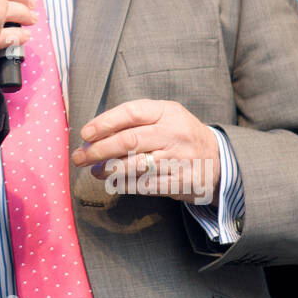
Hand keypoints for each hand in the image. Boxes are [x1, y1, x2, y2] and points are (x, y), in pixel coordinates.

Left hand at [71, 99, 221, 204]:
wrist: (218, 160)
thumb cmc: (178, 135)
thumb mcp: (163, 118)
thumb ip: (134, 122)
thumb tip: (94, 135)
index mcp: (167, 112)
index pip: (130, 112)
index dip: (104, 122)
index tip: (85, 133)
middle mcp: (174, 133)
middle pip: (129, 140)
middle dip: (99, 150)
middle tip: (80, 157)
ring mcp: (180, 158)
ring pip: (136, 165)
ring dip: (109, 169)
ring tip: (95, 171)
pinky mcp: (182, 181)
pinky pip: (147, 184)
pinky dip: (126, 184)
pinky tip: (114, 183)